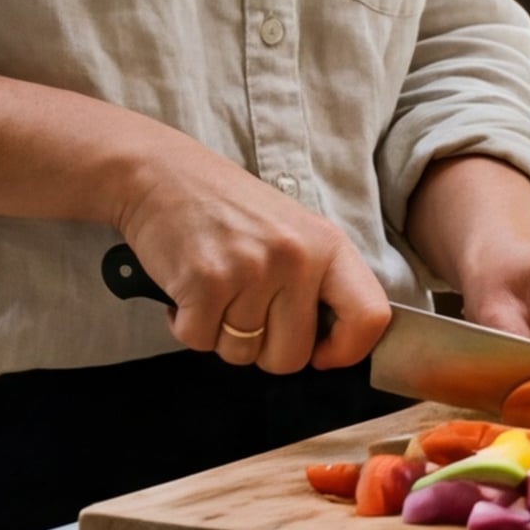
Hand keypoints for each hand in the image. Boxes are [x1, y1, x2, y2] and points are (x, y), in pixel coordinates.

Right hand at [116, 143, 390, 375]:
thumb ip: (316, 281)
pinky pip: (199, 341)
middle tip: (242, 312)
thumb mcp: (292, 231)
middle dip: (262, 349)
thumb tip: (330, 346)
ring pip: (241, 354)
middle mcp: (295, 258)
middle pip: (291, 356)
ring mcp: (250, 270)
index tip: (320, 354)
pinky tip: (186, 290)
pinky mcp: (204, 283)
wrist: (158, 173)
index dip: (347, 351)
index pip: (370, 317)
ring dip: (220, 333)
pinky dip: (185, 325)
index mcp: (327, 244)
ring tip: (213, 290)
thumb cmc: (226, 207)